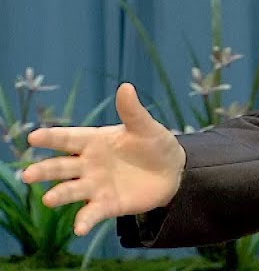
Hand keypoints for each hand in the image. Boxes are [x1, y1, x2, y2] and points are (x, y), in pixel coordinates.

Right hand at [22, 82, 186, 235]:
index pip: (68, 139)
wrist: (173, 171)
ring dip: (59, 195)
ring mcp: (95, 186)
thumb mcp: (146, 127)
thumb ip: (133, 111)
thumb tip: (126, 87)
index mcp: (93, 141)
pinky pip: (92, 213)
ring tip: (49, 199)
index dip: (51, 138)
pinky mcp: (107, 205)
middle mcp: (88, 165)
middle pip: (61, 167)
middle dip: (44, 171)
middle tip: (28, 175)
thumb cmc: (154, 144)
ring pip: (71, 191)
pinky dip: (85, 221)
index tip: (34, 137)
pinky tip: (80, 228)